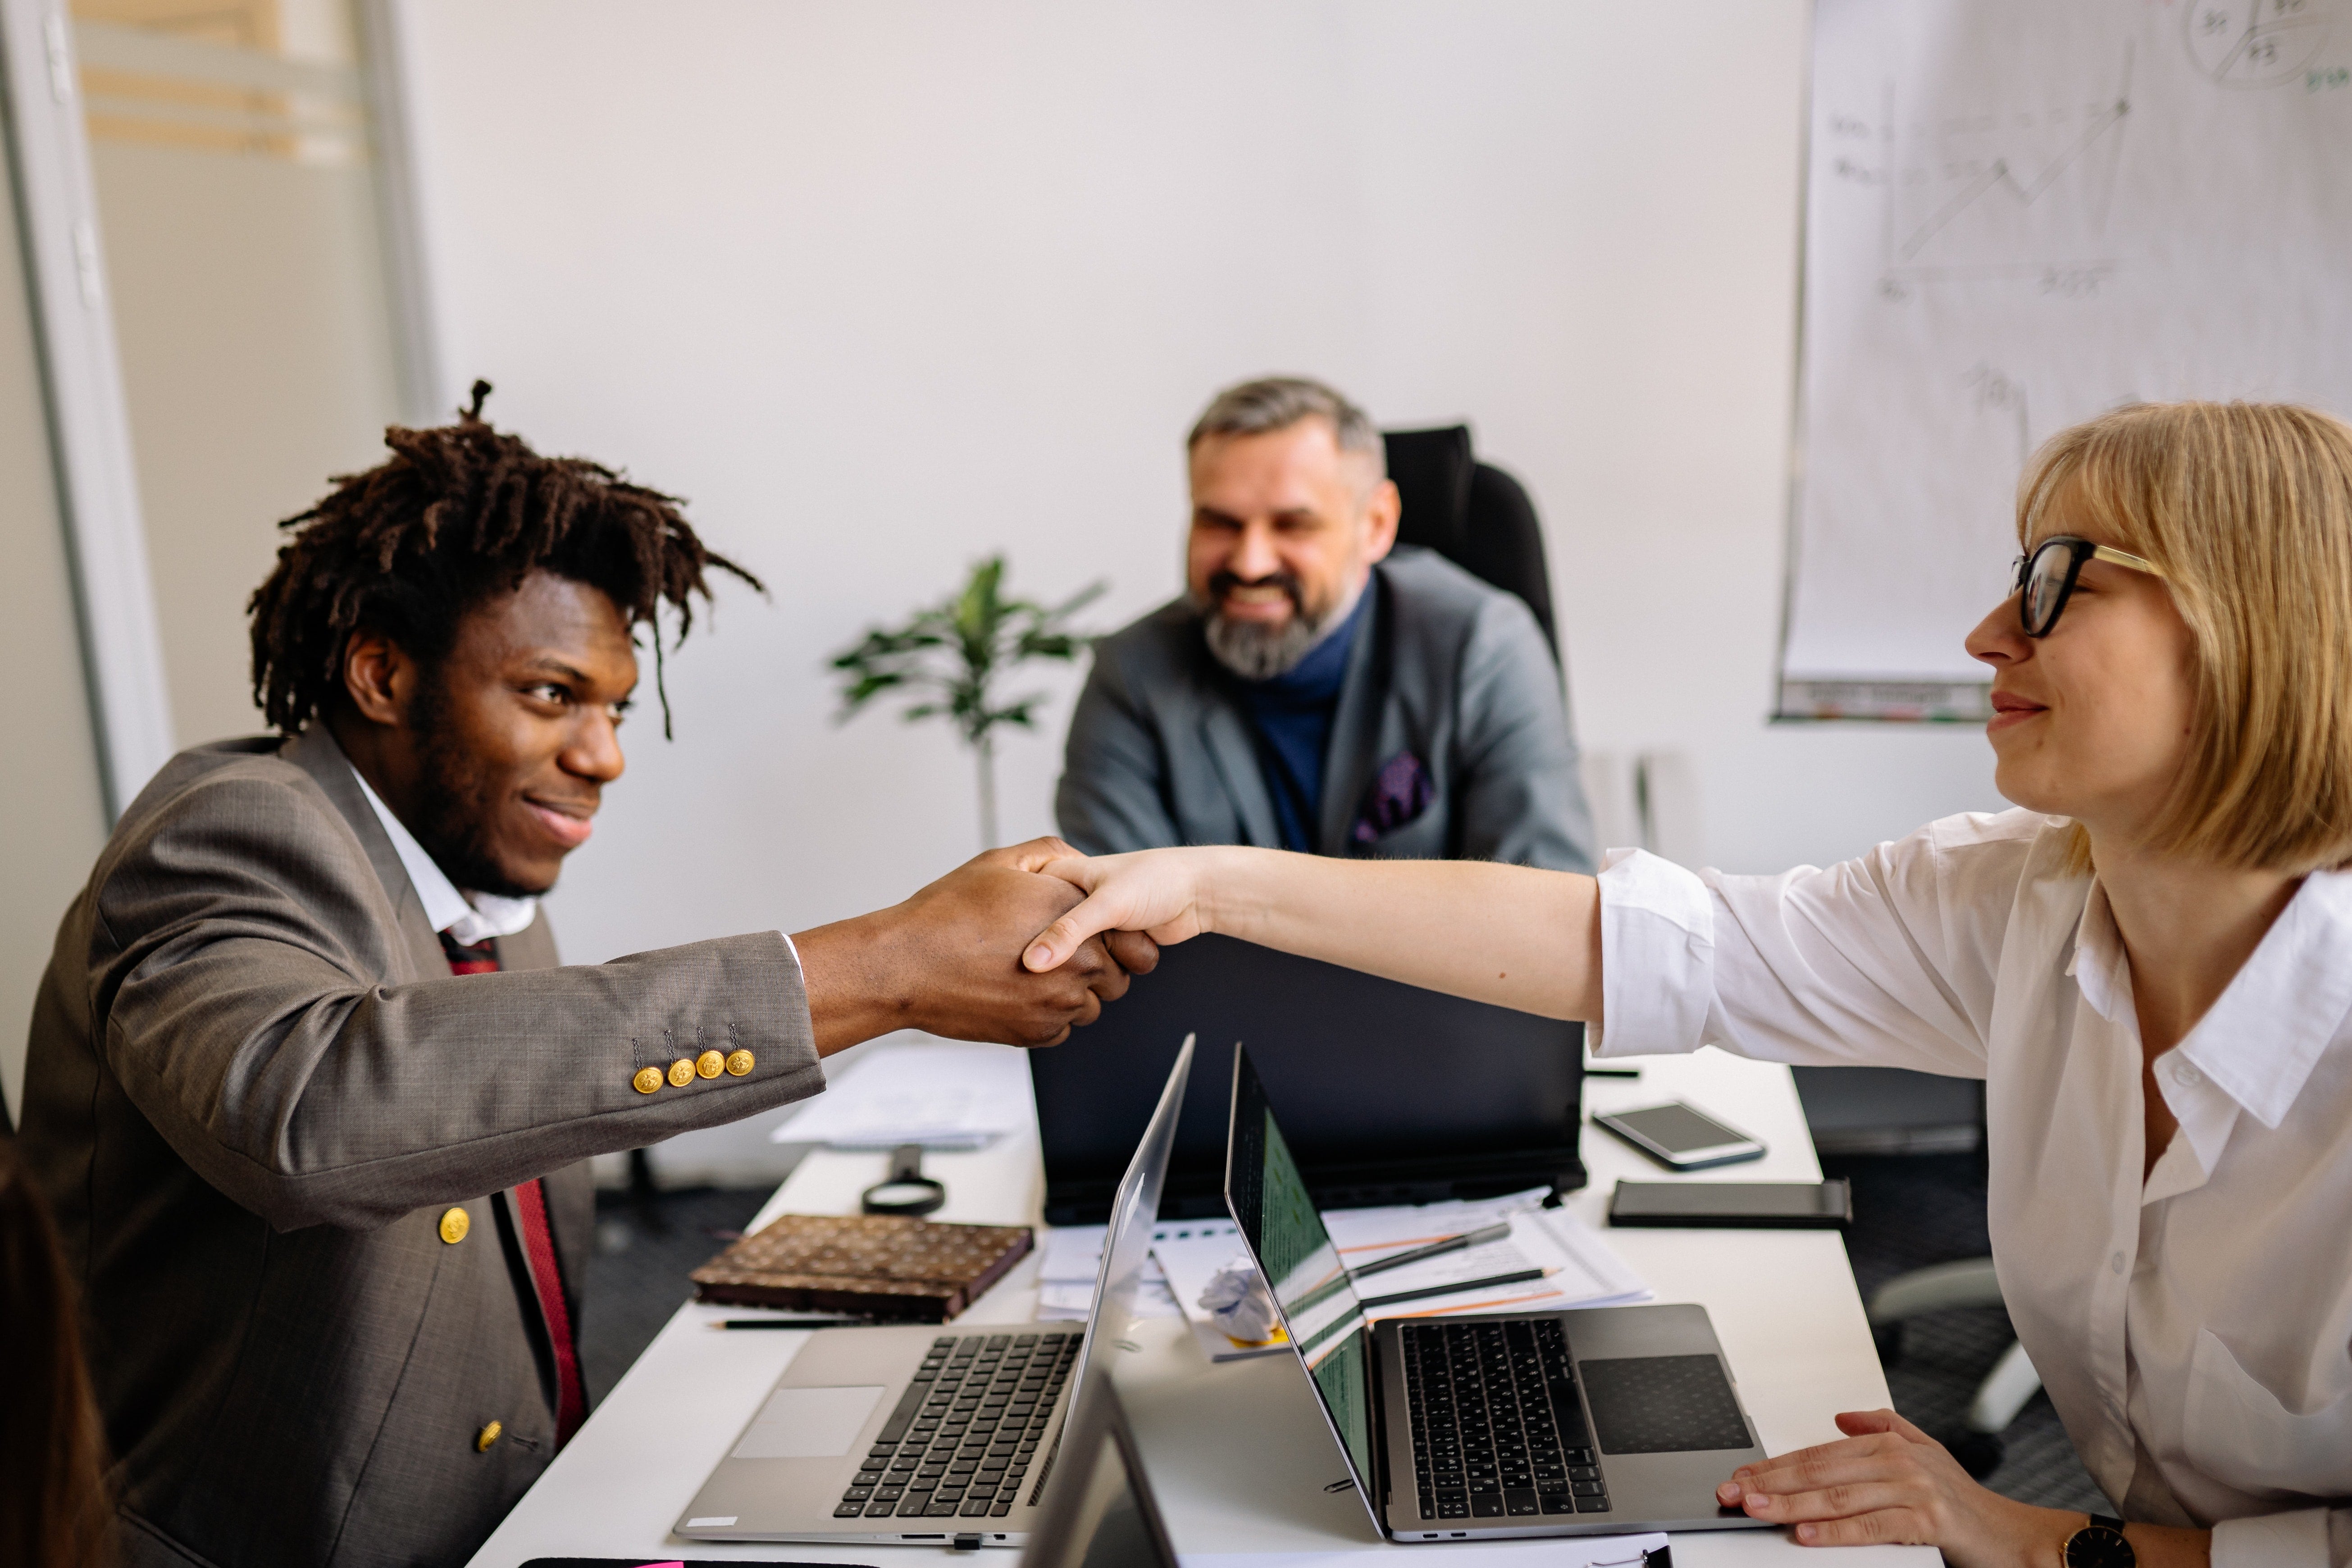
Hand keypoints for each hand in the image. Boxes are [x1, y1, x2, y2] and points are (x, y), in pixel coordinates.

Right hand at [796, 838, 1159, 1052]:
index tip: (1084, 934)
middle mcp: (1077, 962)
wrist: (906, 965)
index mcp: (1074, 916)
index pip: (1123, 934)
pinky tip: (1014, 994)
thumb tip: (1076, 861)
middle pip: (1114, 975)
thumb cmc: (947, 913)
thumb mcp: (1000, 864)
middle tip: (1053, 956)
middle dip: (1091, 966)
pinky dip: (1045, 1015)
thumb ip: (1050, 855)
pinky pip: (1061, 1027)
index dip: (1105, 934)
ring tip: (1029, 976)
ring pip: (1089, 1005)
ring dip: (1069, 993)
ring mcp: (1059, 1003)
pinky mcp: (1038, 1033)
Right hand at [1020, 847, 1217, 972]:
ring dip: (1081, 967)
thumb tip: (1033, 963)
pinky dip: (1096, 973)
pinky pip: (1088, 970)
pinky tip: (1105, 967)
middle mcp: (1067, 903)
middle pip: (1042, 939)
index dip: (1014, 927)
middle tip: (1065, 960)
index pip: (1020, 905)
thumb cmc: (1155, 880)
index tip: (1010, 946)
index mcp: (1058, 877)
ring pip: (1067, 960)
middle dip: (1056, 952)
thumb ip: (1068, 933)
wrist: (1197, 893)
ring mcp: (1085, 927)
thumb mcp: (1106, 904)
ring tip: (1098, 956)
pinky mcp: (1102, 946)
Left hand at [1717, 1410, 2077, 1567]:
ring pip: (1837, 1497)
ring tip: (1756, 1509)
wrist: (2013, 1535)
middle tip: (1733, 1493)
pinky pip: (1871, 1526)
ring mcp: (1913, 1489)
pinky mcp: (1927, 1521)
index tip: (1741, 1477)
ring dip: (1790, 1505)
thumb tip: (1841, 1415)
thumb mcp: (1925, 1452)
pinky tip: (1806, 1534)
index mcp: (1889, 1443)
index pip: (1816, 1454)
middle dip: (1769, 1484)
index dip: (1774, 1466)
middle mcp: (1898, 1460)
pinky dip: (1835, 1532)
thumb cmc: (1963, 1501)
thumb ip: (1883, 1427)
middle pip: (1818, 1472)